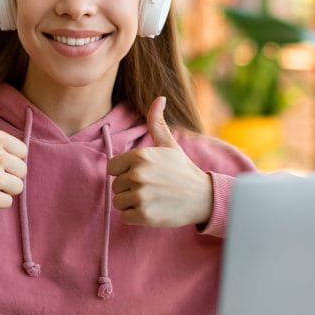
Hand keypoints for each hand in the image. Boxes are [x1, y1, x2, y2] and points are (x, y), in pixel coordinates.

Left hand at [107, 97, 212, 226]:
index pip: (111, 168)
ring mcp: (141, 195)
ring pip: (119, 202)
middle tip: (151, 188)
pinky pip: (125, 217)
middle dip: (129, 189)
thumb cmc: (183, 170)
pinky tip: (153, 210)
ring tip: (152, 198)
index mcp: (140, 155)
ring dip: (132, 203)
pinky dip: (136, 217)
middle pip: (115, 186)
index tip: (142, 175)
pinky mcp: (144, 215)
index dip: (124, 172)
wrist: (203, 197)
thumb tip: (159, 98)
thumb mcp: (169, 145)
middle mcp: (138, 174)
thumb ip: (157, 123)